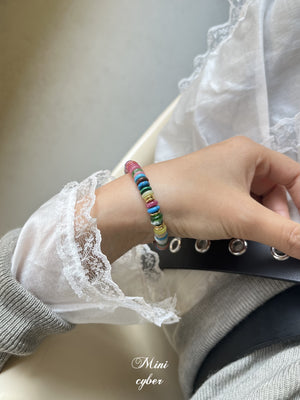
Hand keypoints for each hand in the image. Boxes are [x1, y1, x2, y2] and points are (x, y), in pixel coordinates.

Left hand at [92, 136, 299, 261]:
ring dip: (257, 221)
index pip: (294, 175)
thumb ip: (284, 234)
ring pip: (253, 201)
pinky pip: (234, 206)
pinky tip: (232, 233)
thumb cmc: (192, 199)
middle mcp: (235, 160)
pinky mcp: (204, 191)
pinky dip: (240, 221)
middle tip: (274, 238)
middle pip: (275, 190)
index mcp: (250, 153)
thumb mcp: (244, 218)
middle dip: (278, 216)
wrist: (140, 206)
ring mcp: (218, 176)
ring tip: (249, 236)